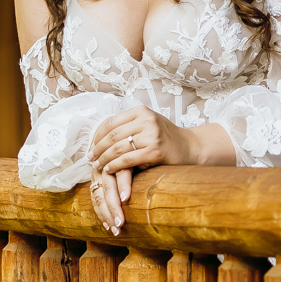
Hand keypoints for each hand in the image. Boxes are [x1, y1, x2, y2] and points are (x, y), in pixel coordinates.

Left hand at [86, 107, 189, 233]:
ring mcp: (151, 135)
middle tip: (90, 158)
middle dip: (98, 149)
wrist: (190, 147)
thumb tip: (100, 134)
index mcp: (141, 111)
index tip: (90, 146)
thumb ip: (128, 126)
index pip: (111, 122)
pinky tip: (109, 170)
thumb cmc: (166, 137)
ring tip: (97, 166)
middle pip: (112, 135)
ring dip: (104, 159)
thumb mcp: (147, 124)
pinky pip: (127, 159)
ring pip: (118, 148)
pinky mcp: (155, 151)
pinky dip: (115, 166)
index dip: (97, 136)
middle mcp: (146, 120)